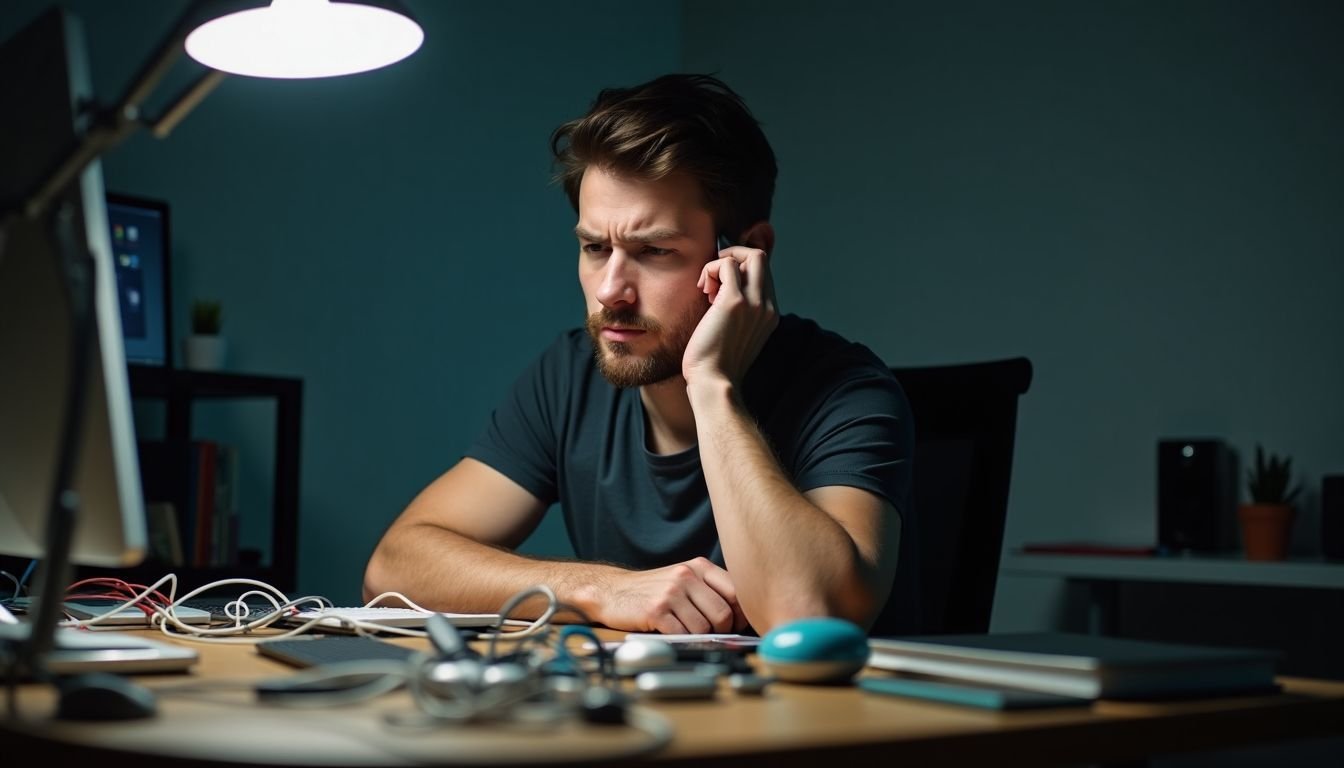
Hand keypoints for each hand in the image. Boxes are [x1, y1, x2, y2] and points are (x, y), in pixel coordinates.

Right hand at [595, 557, 746, 633]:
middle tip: (714, 636)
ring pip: (704, 628)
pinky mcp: (656, 611)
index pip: (736, 591)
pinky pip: (683, 634)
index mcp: (699, 566)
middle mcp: (686, 576)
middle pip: (722, 613)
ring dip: (700, 638)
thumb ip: (710, 590)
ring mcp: (670, 593)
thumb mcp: (684, 578)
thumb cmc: (654, 590)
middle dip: (722, 631)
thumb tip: (741, 616)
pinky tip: (675, 635)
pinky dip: (683, 641)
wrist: (613, 591)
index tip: (736, 625)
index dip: (740, 614)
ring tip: (689, 633)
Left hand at [683, 245, 779, 387]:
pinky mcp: (734, 302)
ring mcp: (754, 303)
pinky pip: (726, 264)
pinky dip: (711, 269)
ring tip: (708, 289)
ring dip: (721, 263)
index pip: (762, 273)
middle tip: (714, 276)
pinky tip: (704, 290)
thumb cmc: (715, 364)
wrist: (714, 383)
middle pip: (761, 256)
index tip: (719, 287)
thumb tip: (718, 292)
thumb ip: (737, 313)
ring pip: (749, 254)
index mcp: (769, 314)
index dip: (739, 270)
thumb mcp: (734, 334)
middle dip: (734, 256)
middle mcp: (766, 306)